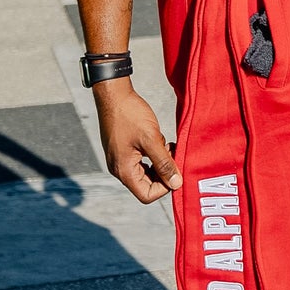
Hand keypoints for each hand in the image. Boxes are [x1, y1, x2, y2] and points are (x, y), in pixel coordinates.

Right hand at [94, 80, 181, 201]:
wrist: (113, 94)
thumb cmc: (130, 114)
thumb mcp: (151, 139)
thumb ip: (164, 163)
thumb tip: (176, 184)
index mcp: (124, 170)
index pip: (147, 195)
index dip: (164, 186)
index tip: (175, 168)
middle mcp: (119, 169)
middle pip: (146, 185)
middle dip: (163, 172)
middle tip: (172, 153)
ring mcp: (119, 159)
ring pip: (145, 172)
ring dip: (160, 162)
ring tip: (166, 145)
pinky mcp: (122, 149)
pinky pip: (141, 161)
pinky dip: (153, 155)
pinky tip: (159, 141)